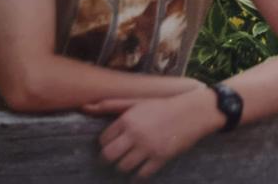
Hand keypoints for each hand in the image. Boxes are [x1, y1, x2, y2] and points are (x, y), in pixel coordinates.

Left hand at [90, 90, 219, 178]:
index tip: (112, 144)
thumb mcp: (138, 102)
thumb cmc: (163, 106)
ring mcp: (148, 147)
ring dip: (123, 168)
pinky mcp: (160, 158)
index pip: (104, 139)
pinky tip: (139, 173)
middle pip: (108, 155)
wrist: (193, 112)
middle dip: (108, 160)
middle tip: (113, 159)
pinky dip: (137, 177)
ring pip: (123, 167)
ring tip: (128, 163)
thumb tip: (85, 106)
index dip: (106, 144)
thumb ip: (112, 105)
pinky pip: (141, 175)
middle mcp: (135, 133)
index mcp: (128, 119)